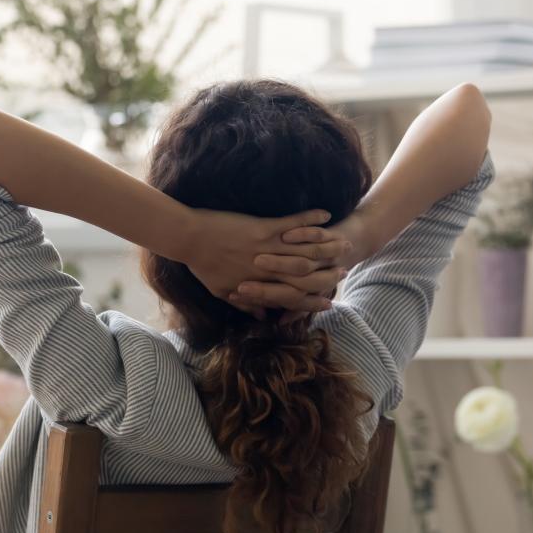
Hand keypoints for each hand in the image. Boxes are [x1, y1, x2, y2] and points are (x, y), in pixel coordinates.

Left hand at [181, 208, 352, 312]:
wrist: (187, 238)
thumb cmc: (201, 264)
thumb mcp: (220, 290)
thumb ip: (244, 304)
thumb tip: (261, 317)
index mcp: (258, 285)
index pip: (292, 298)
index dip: (312, 301)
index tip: (328, 301)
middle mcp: (267, 270)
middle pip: (306, 276)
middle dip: (328, 274)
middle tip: (345, 270)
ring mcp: (266, 248)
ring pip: (305, 251)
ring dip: (327, 246)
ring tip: (343, 242)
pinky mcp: (263, 228)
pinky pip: (293, 224)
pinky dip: (311, 219)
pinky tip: (326, 214)